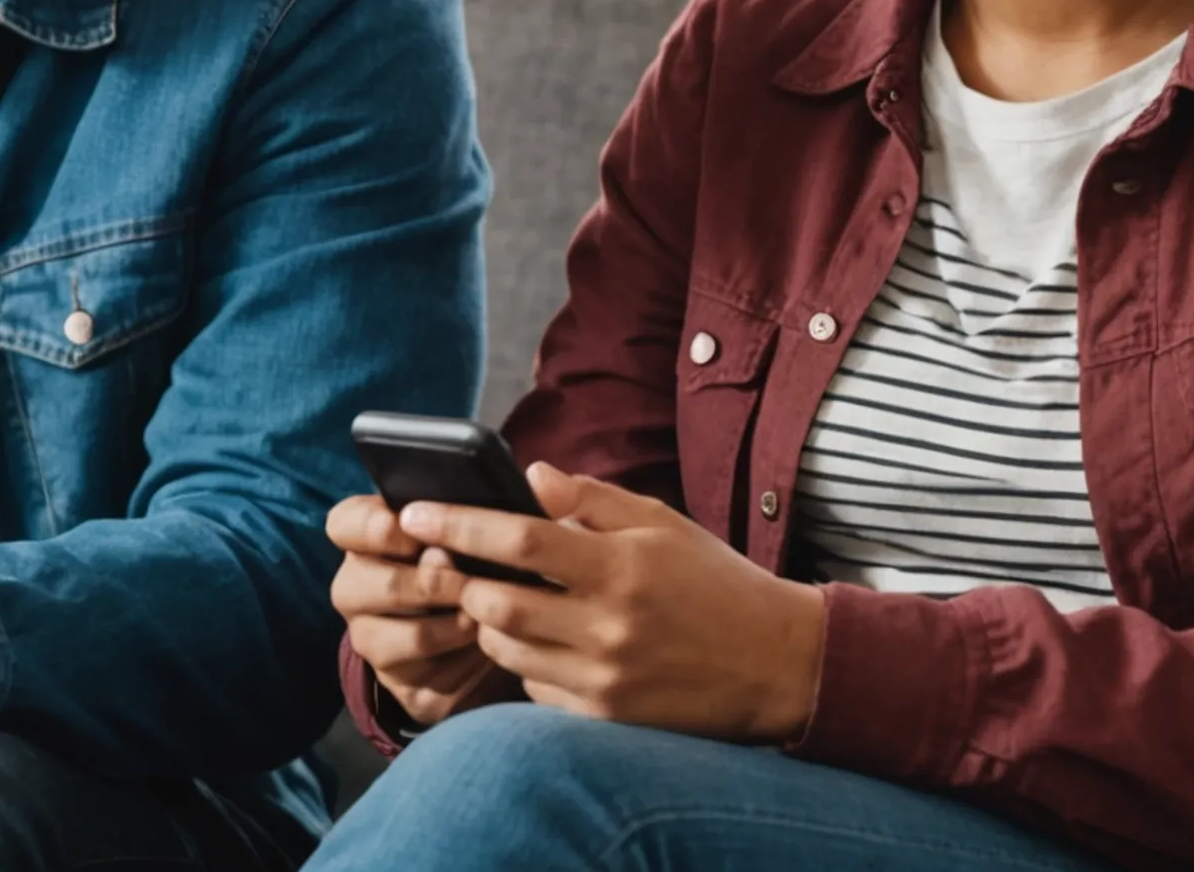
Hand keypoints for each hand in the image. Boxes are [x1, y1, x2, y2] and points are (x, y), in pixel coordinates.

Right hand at [326, 493, 521, 727]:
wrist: (512, 630)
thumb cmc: (497, 560)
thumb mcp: (506, 525)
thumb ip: (519, 498)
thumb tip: (538, 477)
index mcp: (369, 535)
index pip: (345, 523)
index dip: (374, 526)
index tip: (409, 525)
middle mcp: (357, 585)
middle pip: (358, 584)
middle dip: (421, 582)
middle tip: (465, 579)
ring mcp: (371, 637)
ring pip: (386, 636)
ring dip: (441, 625)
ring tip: (483, 614)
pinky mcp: (399, 681)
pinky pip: (416, 676)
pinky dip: (455, 661)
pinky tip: (484, 646)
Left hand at [397, 464, 824, 741]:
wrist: (779, 666)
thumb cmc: (716, 583)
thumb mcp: (662, 524)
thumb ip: (590, 498)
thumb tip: (528, 475)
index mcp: (620, 566)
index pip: (517, 540)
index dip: (458, 524)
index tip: (415, 511)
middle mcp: (608, 626)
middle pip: (496, 604)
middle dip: (465, 582)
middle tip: (458, 565)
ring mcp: (605, 679)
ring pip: (507, 650)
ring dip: (490, 623)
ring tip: (504, 600)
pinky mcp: (607, 718)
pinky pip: (536, 689)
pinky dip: (526, 662)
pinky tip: (546, 642)